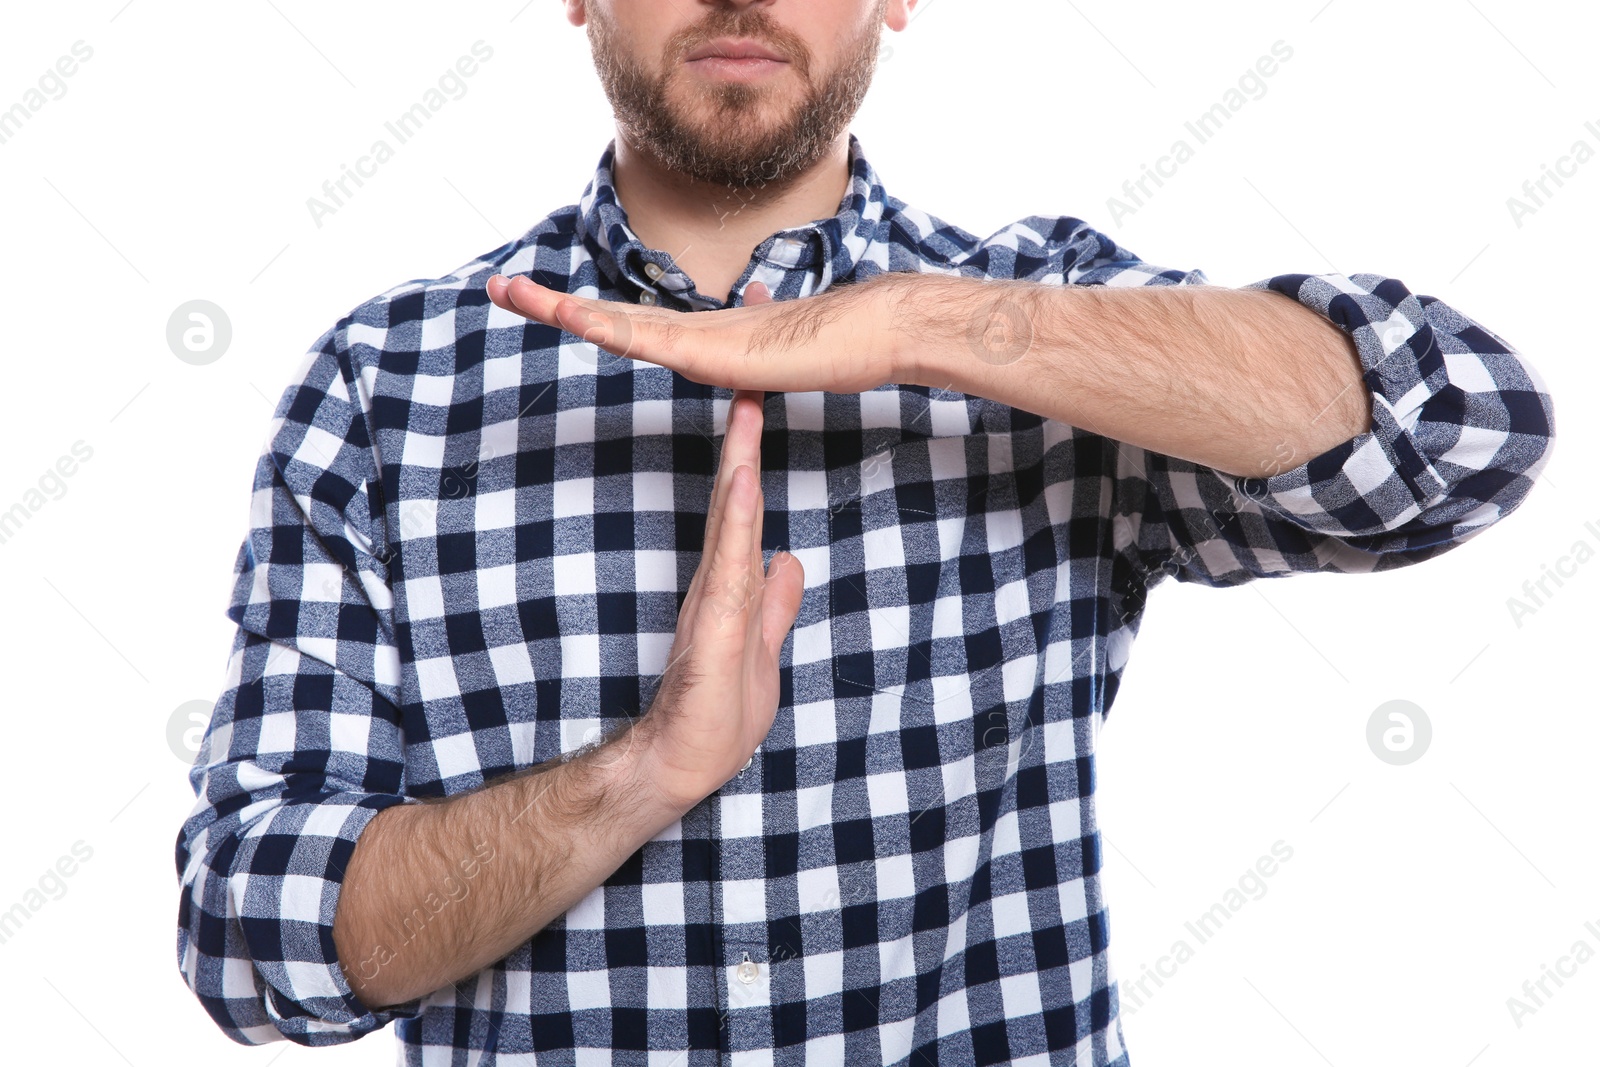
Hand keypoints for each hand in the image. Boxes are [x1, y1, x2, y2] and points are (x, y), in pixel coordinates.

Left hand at [484, 271, 906, 393]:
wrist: (873, 331)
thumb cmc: (834, 343)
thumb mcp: (776, 354)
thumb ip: (751, 346)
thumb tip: (743, 323)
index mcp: (699, 336)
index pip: (628, 325)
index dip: (584, 314)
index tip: (541, 302)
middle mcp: (691, 330)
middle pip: (608, 315)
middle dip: (552, 303)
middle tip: (500, 289)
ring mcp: (699, 339)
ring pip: (617, 323)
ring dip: (562, 309)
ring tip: (513, 294)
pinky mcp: (714, 352)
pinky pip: (650, 342)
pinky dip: (608, 329)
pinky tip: (574, 319)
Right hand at [625, 288, 805, 811]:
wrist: (678, 765)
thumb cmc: (716, 713)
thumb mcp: (761, 647)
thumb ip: (773, 604)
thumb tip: (789, 561)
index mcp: (733, 577)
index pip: (746, 498)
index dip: (753, 446)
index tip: (759, 392)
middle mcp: (720, 575)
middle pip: (735, 489)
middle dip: (745, 428)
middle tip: (746, 365)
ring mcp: (713, 596)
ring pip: (730, 514)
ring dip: (740, 458)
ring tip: (746, 400)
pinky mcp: (711, 625)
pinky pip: (728, 561)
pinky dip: (736, 518)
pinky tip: (742, 479)